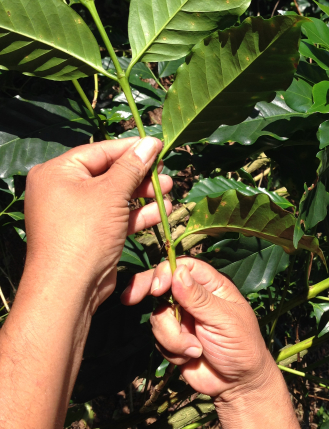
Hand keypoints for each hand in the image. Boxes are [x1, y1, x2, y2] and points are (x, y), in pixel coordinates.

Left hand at [24, 137, 171, 312]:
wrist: (70, 287)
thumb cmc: (85, 231)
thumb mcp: (111, 192)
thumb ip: (133, 166)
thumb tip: (151, 141)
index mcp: (58, 172)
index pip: (100, 151)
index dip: (131, 148)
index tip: (158, 146)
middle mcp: (64, 190)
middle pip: (110, 173)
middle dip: (141, 175)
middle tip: (165, 172)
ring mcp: (77, 213)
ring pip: (116, 196)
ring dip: (144, 195)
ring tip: (169, 190)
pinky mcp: (91, 233)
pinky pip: (116, 216)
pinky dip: (137, 214)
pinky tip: (160, 212)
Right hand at [121, 257, 274, 398]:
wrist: (237, 384)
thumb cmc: (241, 345)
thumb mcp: (224, 319)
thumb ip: (199, 298)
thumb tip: (178, 273)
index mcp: (211, 286)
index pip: (184, 266)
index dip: (166, 271)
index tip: (157, 287)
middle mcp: (193, 297)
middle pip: (162, 284)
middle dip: (146, 290)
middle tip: (130, 298)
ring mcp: (182, 318)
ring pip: (158, 316)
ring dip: (173, 337)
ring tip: (195, 350)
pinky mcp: (173, 338)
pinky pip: (158, 338)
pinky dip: (172, 350)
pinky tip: (190, 358)